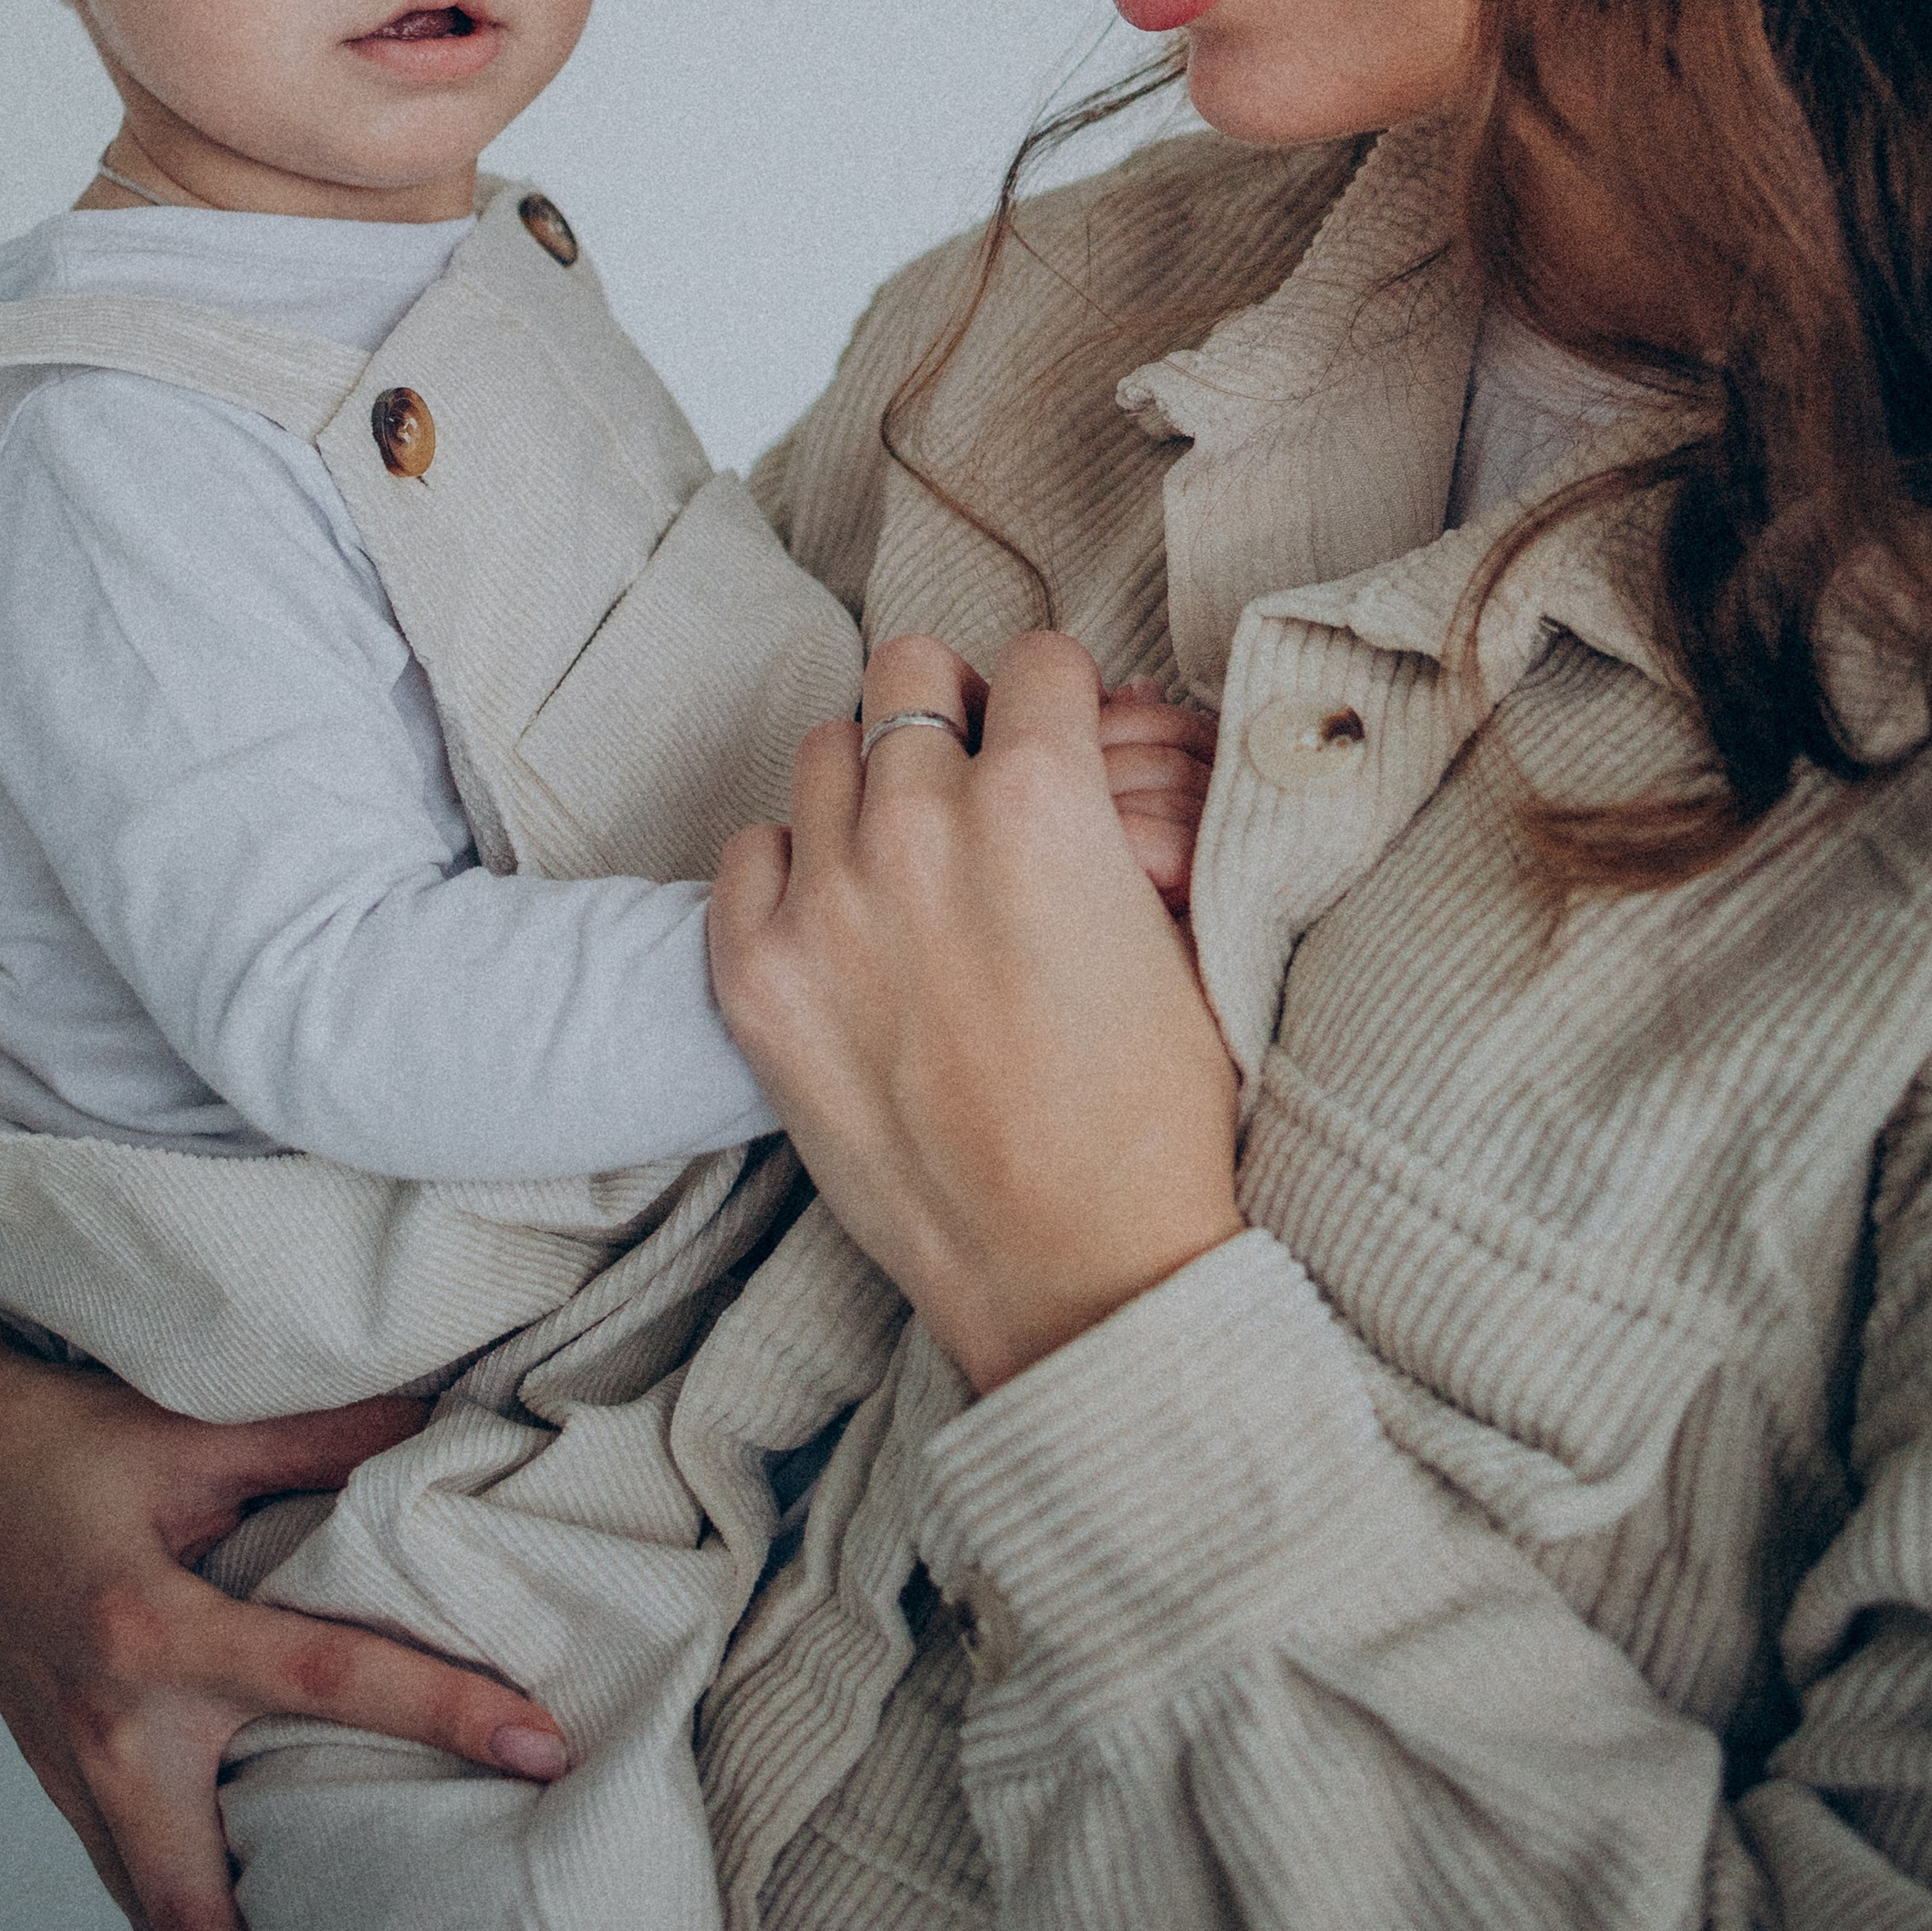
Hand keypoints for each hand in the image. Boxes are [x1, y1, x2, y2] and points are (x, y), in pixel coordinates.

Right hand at [0, 1321, 567, 1930]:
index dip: (443, 1711)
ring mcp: (77, 1767)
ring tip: (345, 1905)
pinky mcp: (61, 1777)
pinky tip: (259, 1885)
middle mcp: (112, 1726)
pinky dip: (186, 1894)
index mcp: (152, 1630)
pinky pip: (127, 1869)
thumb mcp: (193, 1427)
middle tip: (398, 1911)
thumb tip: (442, 1420)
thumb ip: (322, 1438)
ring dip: (231, 1922)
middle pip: (193, 1900)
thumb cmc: (66, 1438)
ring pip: (154, 1905)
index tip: (541, 1744)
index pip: (327, 1683)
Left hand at [710, 632, 1243, 1398]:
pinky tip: (841, 923)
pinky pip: (748, 850)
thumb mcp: (1182, 932)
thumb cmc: (1153, 1117)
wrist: (1075, 1273)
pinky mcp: (754, 974)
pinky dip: (789, 870)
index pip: (1038, 659)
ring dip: (870, 781)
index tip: (1056, 738)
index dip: (1060, 700)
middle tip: (974, 778)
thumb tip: (1092, 738)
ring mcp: (824, 897)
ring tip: (908, 857)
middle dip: (954, 710)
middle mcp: (921, 824)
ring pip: (825, 747)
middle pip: (911, 670)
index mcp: (1043, 800)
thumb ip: (1121, 815)